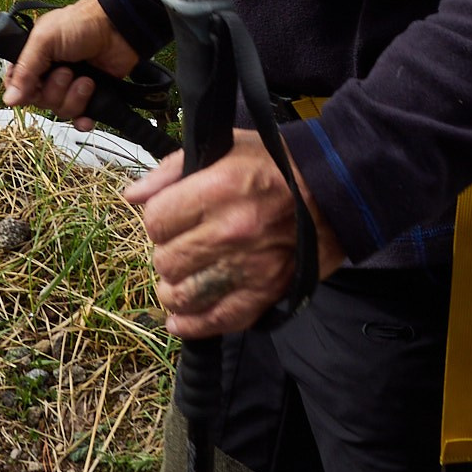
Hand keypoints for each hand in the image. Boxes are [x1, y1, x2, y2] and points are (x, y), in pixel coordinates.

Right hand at [0, 0, 139, 130]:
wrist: (119, 27)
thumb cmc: (81, 23)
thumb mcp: (45, 40)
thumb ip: (25, 70)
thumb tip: (9, 99)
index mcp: (34, 57)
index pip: (17, 85)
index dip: (23, 92)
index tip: (32, 88)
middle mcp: (50, 72)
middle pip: (40, 101)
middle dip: (54, 90)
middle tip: (67, 71)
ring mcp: (71, 84)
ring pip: (60, 110)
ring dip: (74, 98)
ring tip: (86, 80)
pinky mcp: (90, 94)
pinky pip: (80, 117)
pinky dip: (83, 118)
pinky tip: (88, 116)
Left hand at [123, 131, 344, 337]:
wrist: (339, 190)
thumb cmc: (279, 164)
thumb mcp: (226, 147)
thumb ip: (173, 170)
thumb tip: (132, 196)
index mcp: (217, 189)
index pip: (156, 219)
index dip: (158, 218)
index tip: (171, 216)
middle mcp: (230, 232)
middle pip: (165, 259)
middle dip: (167, 252)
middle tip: (183, 244)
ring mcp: (248, 268)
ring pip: (182, 294)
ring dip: (174, 289)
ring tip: (181, 278)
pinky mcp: (266, 293)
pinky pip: (216, 321)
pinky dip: (193, 325)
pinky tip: (181, 319)